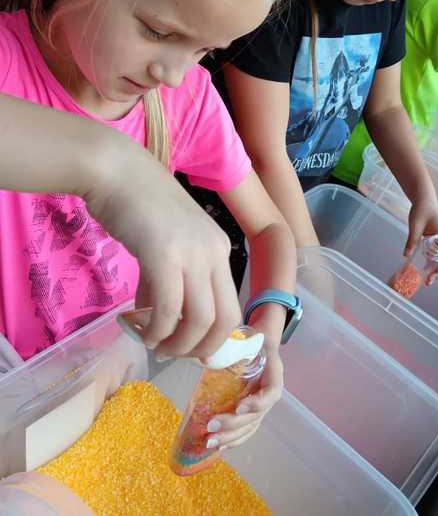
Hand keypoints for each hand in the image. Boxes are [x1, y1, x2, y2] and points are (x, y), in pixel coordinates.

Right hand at [84, 141, 240, 361]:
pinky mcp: (165, 256)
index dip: (215, 337)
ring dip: (179, 344)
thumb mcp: (166, 243)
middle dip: (202, 348)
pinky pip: (169, 309)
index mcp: (220, 248)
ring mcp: (192, 253)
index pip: (232, 306)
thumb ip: (169, 278)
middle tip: (177, 356)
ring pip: (201, 319)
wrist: (117, 171)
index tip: (192, 349)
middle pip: (225, 319)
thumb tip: (160, 317)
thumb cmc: (138, 204)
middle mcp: (215, 252)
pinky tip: (144, 331)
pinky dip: (157, 330)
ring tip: (157, 347)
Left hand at [206, 346, 282, 450]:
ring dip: (231, 437)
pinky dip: (234, 439)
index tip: (239, 407)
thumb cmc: (251, 339)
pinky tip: (219, 446)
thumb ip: (230, 346)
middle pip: (257, 415)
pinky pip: (247, 429)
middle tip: (211, 425)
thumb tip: (204, 358)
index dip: (257, 403)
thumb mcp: (245, 339)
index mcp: (273, 373)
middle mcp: (270, 392)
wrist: (259, 341)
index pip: (272, 393)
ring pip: (251, 426)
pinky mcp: (253, 411)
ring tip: (211, 441)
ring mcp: (263, 404)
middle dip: (234, 424)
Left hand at [406, 198, 437, 281]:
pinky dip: (433, 262)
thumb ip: (412, 241)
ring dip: (437, 269)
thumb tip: (406, 256)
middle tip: (429, 281)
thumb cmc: (421, 210)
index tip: (437, 271)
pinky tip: (425, 269)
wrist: (423, 199)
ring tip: (428, 280)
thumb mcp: (414, 226)